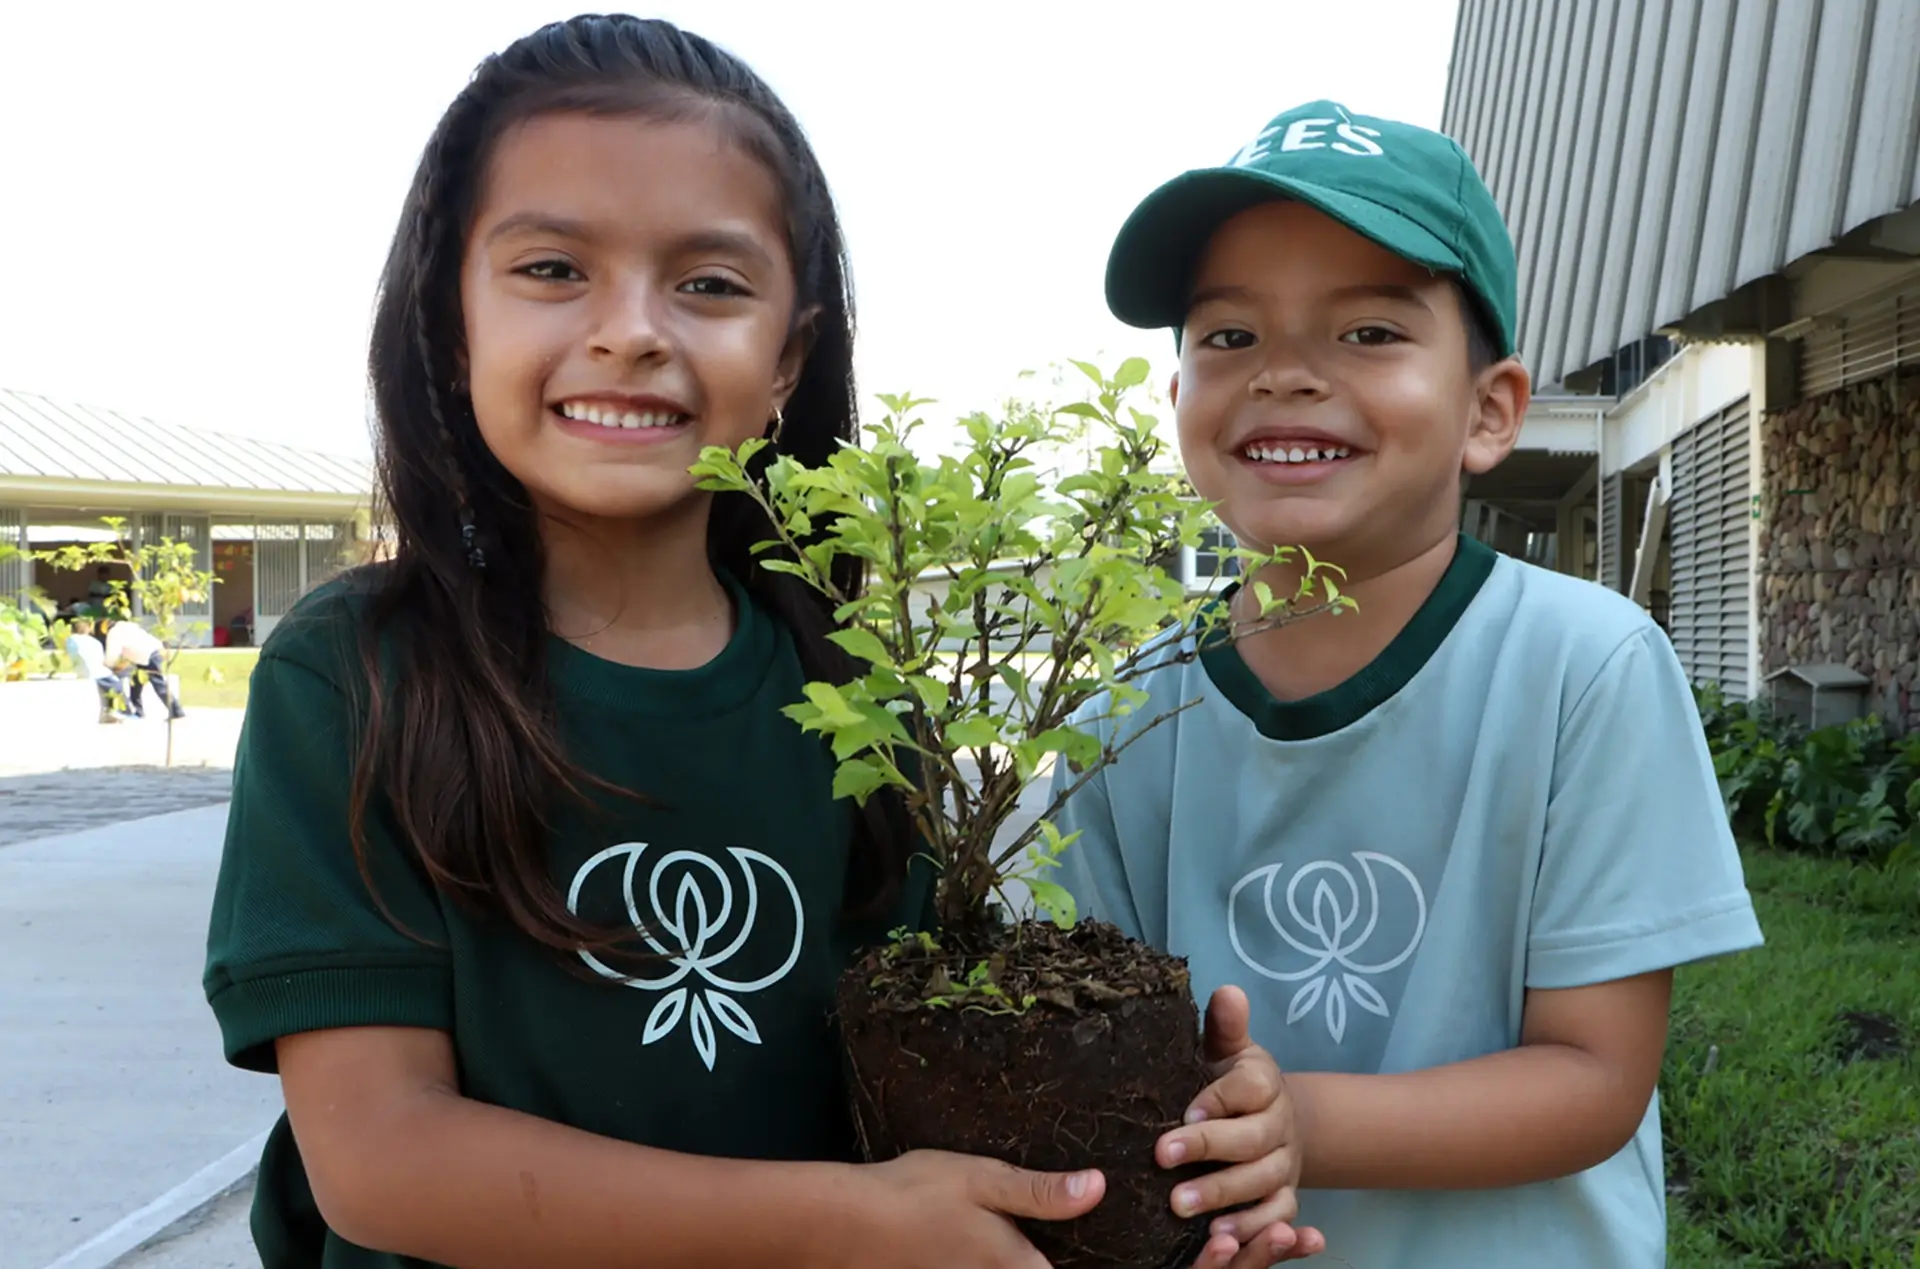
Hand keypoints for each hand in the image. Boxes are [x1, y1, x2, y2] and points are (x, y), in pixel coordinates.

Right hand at [843, 1149, 1104, 1268]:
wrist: (844, 1224)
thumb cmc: (916, 1196)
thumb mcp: (984, 1179)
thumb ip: (1041, 1192)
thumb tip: (1097, 1188)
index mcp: (1014, 1265)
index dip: (1084, 1260)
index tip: (1094, 1245)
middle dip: (1045, 1255)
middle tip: (1062, 1233)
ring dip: (1019, 1255)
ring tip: (1024, 1234)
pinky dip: (987, 1260)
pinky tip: (979, 1235)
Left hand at [1158, 986, 1324, 1267]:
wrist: (1271, 1118)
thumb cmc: (1228, 1081)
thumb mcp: (1225, 1051)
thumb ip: (1224, 1027)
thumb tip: (1227, 990)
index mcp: (1263, 1082)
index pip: (1249, 1088)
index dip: (1218, 1100)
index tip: (1182, 1112)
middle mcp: (1279, 1124)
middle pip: (1251, 1139)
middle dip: (1208, 1150)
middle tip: (1162, 1158)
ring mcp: (1284, 1163)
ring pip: (1263, 1181)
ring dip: (1224, 1195)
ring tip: (1181, 1208)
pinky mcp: (1285, 1195)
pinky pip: (1278, 1215)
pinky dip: (1255, 1227)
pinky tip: (1220, 1235)